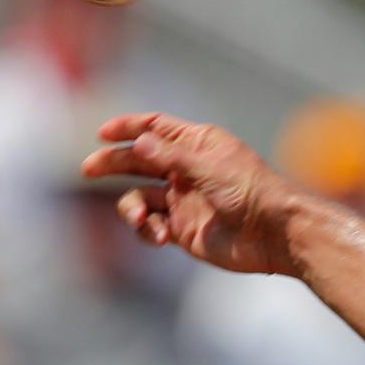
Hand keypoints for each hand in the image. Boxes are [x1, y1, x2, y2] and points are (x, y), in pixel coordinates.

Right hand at [83, 112, 297, 273]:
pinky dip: (147, 230)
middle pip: (138, 161)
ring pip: (140, 197)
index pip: (155, 128)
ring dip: (132, 207)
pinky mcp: (183, 230)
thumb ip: (170, 157)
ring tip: (141, 216)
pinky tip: (159, 236)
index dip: (128, 128)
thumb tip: (137, 143)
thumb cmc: (252, 192)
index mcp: (197, 144)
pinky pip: (151, 226)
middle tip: (88, 169)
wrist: (276, 235)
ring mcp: (184, 200)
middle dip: (113, 163)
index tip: (103, 132)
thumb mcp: (209, 168)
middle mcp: (187, 170)